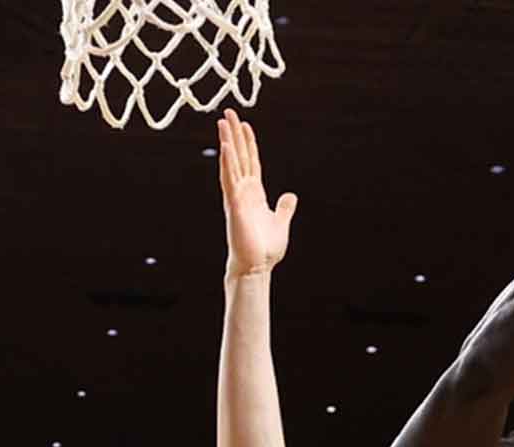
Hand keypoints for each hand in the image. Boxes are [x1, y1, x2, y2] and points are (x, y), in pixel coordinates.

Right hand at [219, 109, 297, 277]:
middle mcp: (243, 191)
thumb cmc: (265, 248)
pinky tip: (226, 147)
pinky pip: (229, 180)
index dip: (248, 143)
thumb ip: (284, 207)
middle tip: (228, 112)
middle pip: (239, 156)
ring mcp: (237, 197)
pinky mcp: (234, 205)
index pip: (251, 162)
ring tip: (223, 121)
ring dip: (228, 141)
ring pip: (231, 163)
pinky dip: (228, 163)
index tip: (244, 124)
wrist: (257, 267)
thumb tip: (290, 195)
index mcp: (254, 193)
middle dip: (234, 134)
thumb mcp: (281, 222)